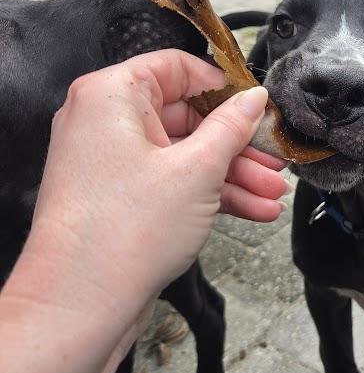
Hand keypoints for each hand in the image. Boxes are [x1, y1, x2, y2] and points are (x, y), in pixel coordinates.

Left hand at [23, 49, 288, 325]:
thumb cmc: (124, 232)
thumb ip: (231, 127)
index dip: (222, 85)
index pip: (175, 67)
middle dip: (237, 144)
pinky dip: (208, 194)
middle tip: (274, 160)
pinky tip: (252, 210)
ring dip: (232, 174)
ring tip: (273, 195)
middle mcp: (104, 121)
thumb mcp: (197, 170)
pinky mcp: (119, 197)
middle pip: (185, 116)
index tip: (256, 106)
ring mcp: (111, 162)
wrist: (81, 305)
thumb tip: (253, 98)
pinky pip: (171, 182)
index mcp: (111, 95)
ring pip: (183, 154)